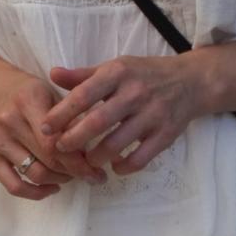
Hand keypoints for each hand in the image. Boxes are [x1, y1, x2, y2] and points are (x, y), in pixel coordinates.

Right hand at [0, 60, 105, 199]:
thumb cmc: (29, 92)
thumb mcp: (53, 94)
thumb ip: (71, 119)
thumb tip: (94, 150)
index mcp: (28, 101)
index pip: (56, 142)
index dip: (79, 163)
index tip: (97, 173)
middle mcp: (9, 121)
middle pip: (48, 160)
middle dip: (74, 172)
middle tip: (89, 175)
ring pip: (35, 174)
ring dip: (59, 180)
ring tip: (70, 175)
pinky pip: (13, 185)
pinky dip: (36, 193)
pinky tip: (52, 188)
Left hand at [43, 55, 206, 175]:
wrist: (190, 82)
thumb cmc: (144, 75)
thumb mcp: (115, 67)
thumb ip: (83, 76)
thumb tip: (52, 75)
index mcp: (118, 73)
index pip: (83, 95)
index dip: (62, 114)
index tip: (45, 127)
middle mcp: (135, 93)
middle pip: (97, 122)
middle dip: (74, 140)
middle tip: (61, 150)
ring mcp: (152, 115)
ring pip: (117, 144)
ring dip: (97, 157)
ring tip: (87, 161)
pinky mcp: (166, 134)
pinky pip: (140, 159)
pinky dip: (124, 167)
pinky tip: (115, 167)